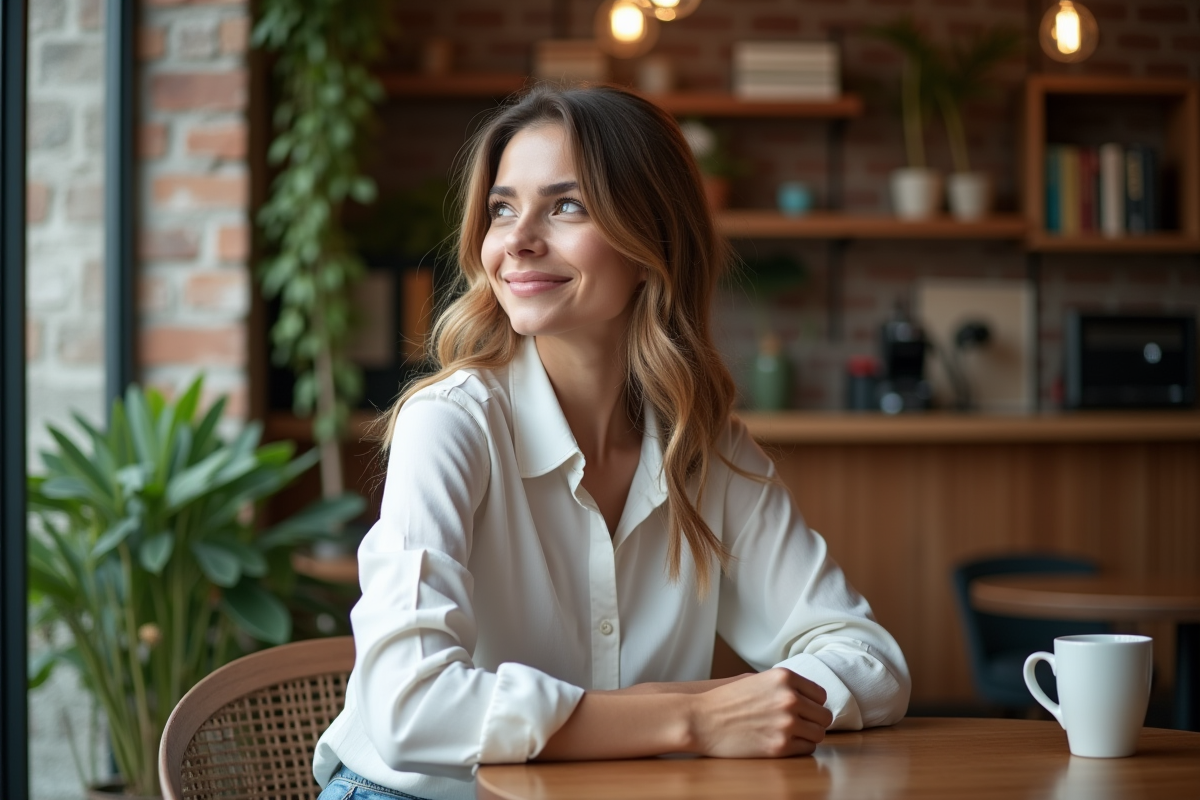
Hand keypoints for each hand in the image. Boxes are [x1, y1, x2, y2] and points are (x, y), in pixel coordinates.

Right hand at [686, 667, 832, 757]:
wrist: (700, 720)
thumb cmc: (725, 701)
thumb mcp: (756, 680)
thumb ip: (783, 685)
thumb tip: (808, 697)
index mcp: (785, 677)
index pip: (820, 695)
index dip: (812, 704)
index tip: (803, 710)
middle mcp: (790, 698)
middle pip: (824, 716)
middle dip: (813, 722)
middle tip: (798, 726)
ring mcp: (787, 723)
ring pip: (818, 734)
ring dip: (807, 736)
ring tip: (790, 735)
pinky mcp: (780, 746)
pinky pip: (806, 749)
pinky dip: (798, 748)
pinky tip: (782, 743)